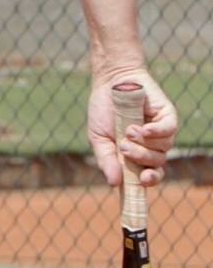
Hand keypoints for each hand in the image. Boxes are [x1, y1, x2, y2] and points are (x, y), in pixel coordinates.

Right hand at [88, 69, 178, 188]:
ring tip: (128, 130)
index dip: (150, 180)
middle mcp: (152, 145)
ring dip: (144, 143)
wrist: (110, 83)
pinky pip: (169, 131)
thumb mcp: (98, 139)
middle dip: (141, 158)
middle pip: (157, 163)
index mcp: (137, 155)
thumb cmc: (103, 111)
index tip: (142, 180)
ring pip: (163, 148)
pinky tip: (143, 128)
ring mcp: (161, 131)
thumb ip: (106, 160)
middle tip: (124, 147)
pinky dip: (156, 132)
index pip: (150, 174)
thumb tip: (113, 183)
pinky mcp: (167, 116)